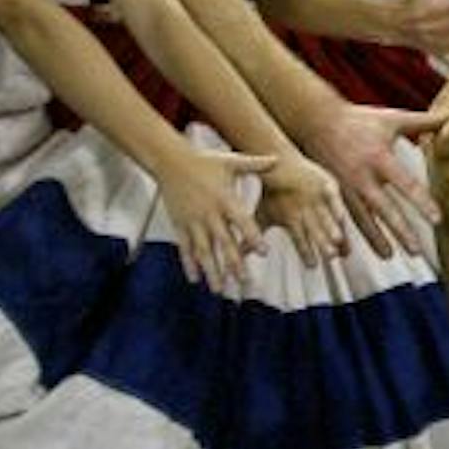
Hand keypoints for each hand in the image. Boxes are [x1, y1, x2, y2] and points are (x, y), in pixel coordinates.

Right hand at [156, 147, 276, 295]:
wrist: (170, 160)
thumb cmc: (204, 161)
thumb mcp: (231, 161)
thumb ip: (256, 164)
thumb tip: (278, 159)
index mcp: (225, 199)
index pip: (242, 222)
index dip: (252, 237)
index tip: (263, 252)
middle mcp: (209, 213)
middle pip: (224, 242)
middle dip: (234, 263)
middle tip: (245, 282)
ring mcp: (193, 220)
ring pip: (204, 250)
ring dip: (212, 271)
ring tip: (220, 289)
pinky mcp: (179, 224)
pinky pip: (185, 248)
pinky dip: (189, 264)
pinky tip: (195, 279)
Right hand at [254, 149, 348, 266]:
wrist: (281, 165)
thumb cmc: (274, 193)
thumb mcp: (263, 214)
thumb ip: (253, 233)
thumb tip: (238, 253)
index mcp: (296, 223)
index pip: (301, 240)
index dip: (307, 252)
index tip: (312, 266)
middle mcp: (310, 215)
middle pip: (317, 232)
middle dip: (323, 244)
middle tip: (330, 256)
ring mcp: (320, 201)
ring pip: (328, 218)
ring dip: (333, 228)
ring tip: (337, 239)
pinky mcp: (328, 186)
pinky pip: (334, 197)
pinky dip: (337, 206)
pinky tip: (341, 216)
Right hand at [297, 100, 448, 257]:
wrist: (316, 120)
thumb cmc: (359, 120)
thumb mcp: (392, 119)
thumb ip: (424, 122)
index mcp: (379, 157)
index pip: (405, 183)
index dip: (421, 202)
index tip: (437, 220)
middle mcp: (361, 175)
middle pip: (384, 208)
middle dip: (400, 231)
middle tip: (416, 251)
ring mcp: (344, 186)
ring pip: (361, 218)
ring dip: (375, 238)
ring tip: (389, 256)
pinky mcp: (331, 192)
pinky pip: (340, 217)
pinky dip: (344, 234)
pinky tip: (348, 252)